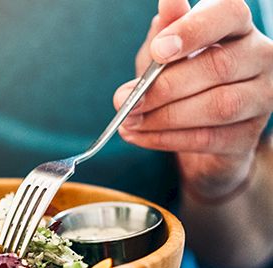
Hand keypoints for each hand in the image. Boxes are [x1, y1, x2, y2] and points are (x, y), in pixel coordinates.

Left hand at [113, 0, 272, 198]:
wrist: (197, 129)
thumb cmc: (181, 79)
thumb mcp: (166, 52)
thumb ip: (165, 32)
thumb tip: (166, 4)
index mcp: (238, 27)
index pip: (229, 14)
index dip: (194, 30)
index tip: (158, 50)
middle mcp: (260, 57)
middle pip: (218, 66)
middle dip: (164, 87)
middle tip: (124, 99)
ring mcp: (261, 97)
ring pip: (217, 106)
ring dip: (164, 117)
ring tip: (128, 121)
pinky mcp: (247, 135)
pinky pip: (207, 139)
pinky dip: (165, 139)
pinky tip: (138, 135)